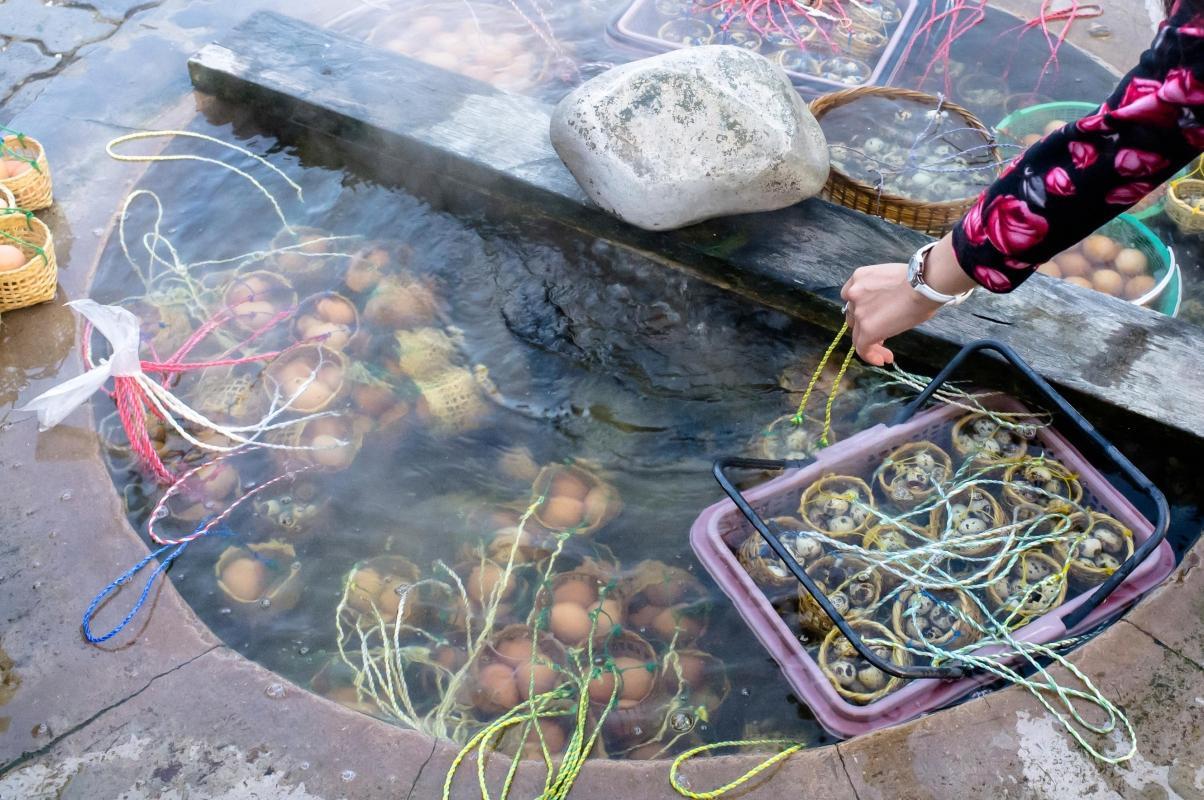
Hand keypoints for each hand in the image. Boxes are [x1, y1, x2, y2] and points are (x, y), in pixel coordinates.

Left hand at [841, 235, 976, 365]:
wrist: (925, 284)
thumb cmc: (919, 280)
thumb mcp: (891, 280)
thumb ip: (881, 294)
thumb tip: (889, 309)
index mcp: (859, 277)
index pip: (853, 299)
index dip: (862, 312)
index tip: (875, 319)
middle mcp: (854, 294)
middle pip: (854, 317)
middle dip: (866, 328)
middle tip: (882, 337)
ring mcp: (859, 312)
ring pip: (858, 335)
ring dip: (871, 345)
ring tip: (885, 354)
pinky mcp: (868, 329)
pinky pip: (862, 348)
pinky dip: (870, 356)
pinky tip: (882, 360)